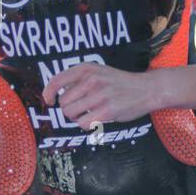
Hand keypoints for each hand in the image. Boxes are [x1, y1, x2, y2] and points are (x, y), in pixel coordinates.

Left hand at [41, 62, 156, 129]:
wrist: (147, 88)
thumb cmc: (119, 83)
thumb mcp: (98, 72)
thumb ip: (78, 79)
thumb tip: (55, 95)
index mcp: (86, 69)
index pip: (57, 81)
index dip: (48, 93)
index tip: (49, 101)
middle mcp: (91, 80)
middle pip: (63, 103)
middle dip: (69, 109)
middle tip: (82, 109)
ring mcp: (100, 95)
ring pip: (71, 114)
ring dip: (77, 118)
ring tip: (89, 113)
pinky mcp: (108, 110)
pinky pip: (84, 123)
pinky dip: (87, 125)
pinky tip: (97, 119)